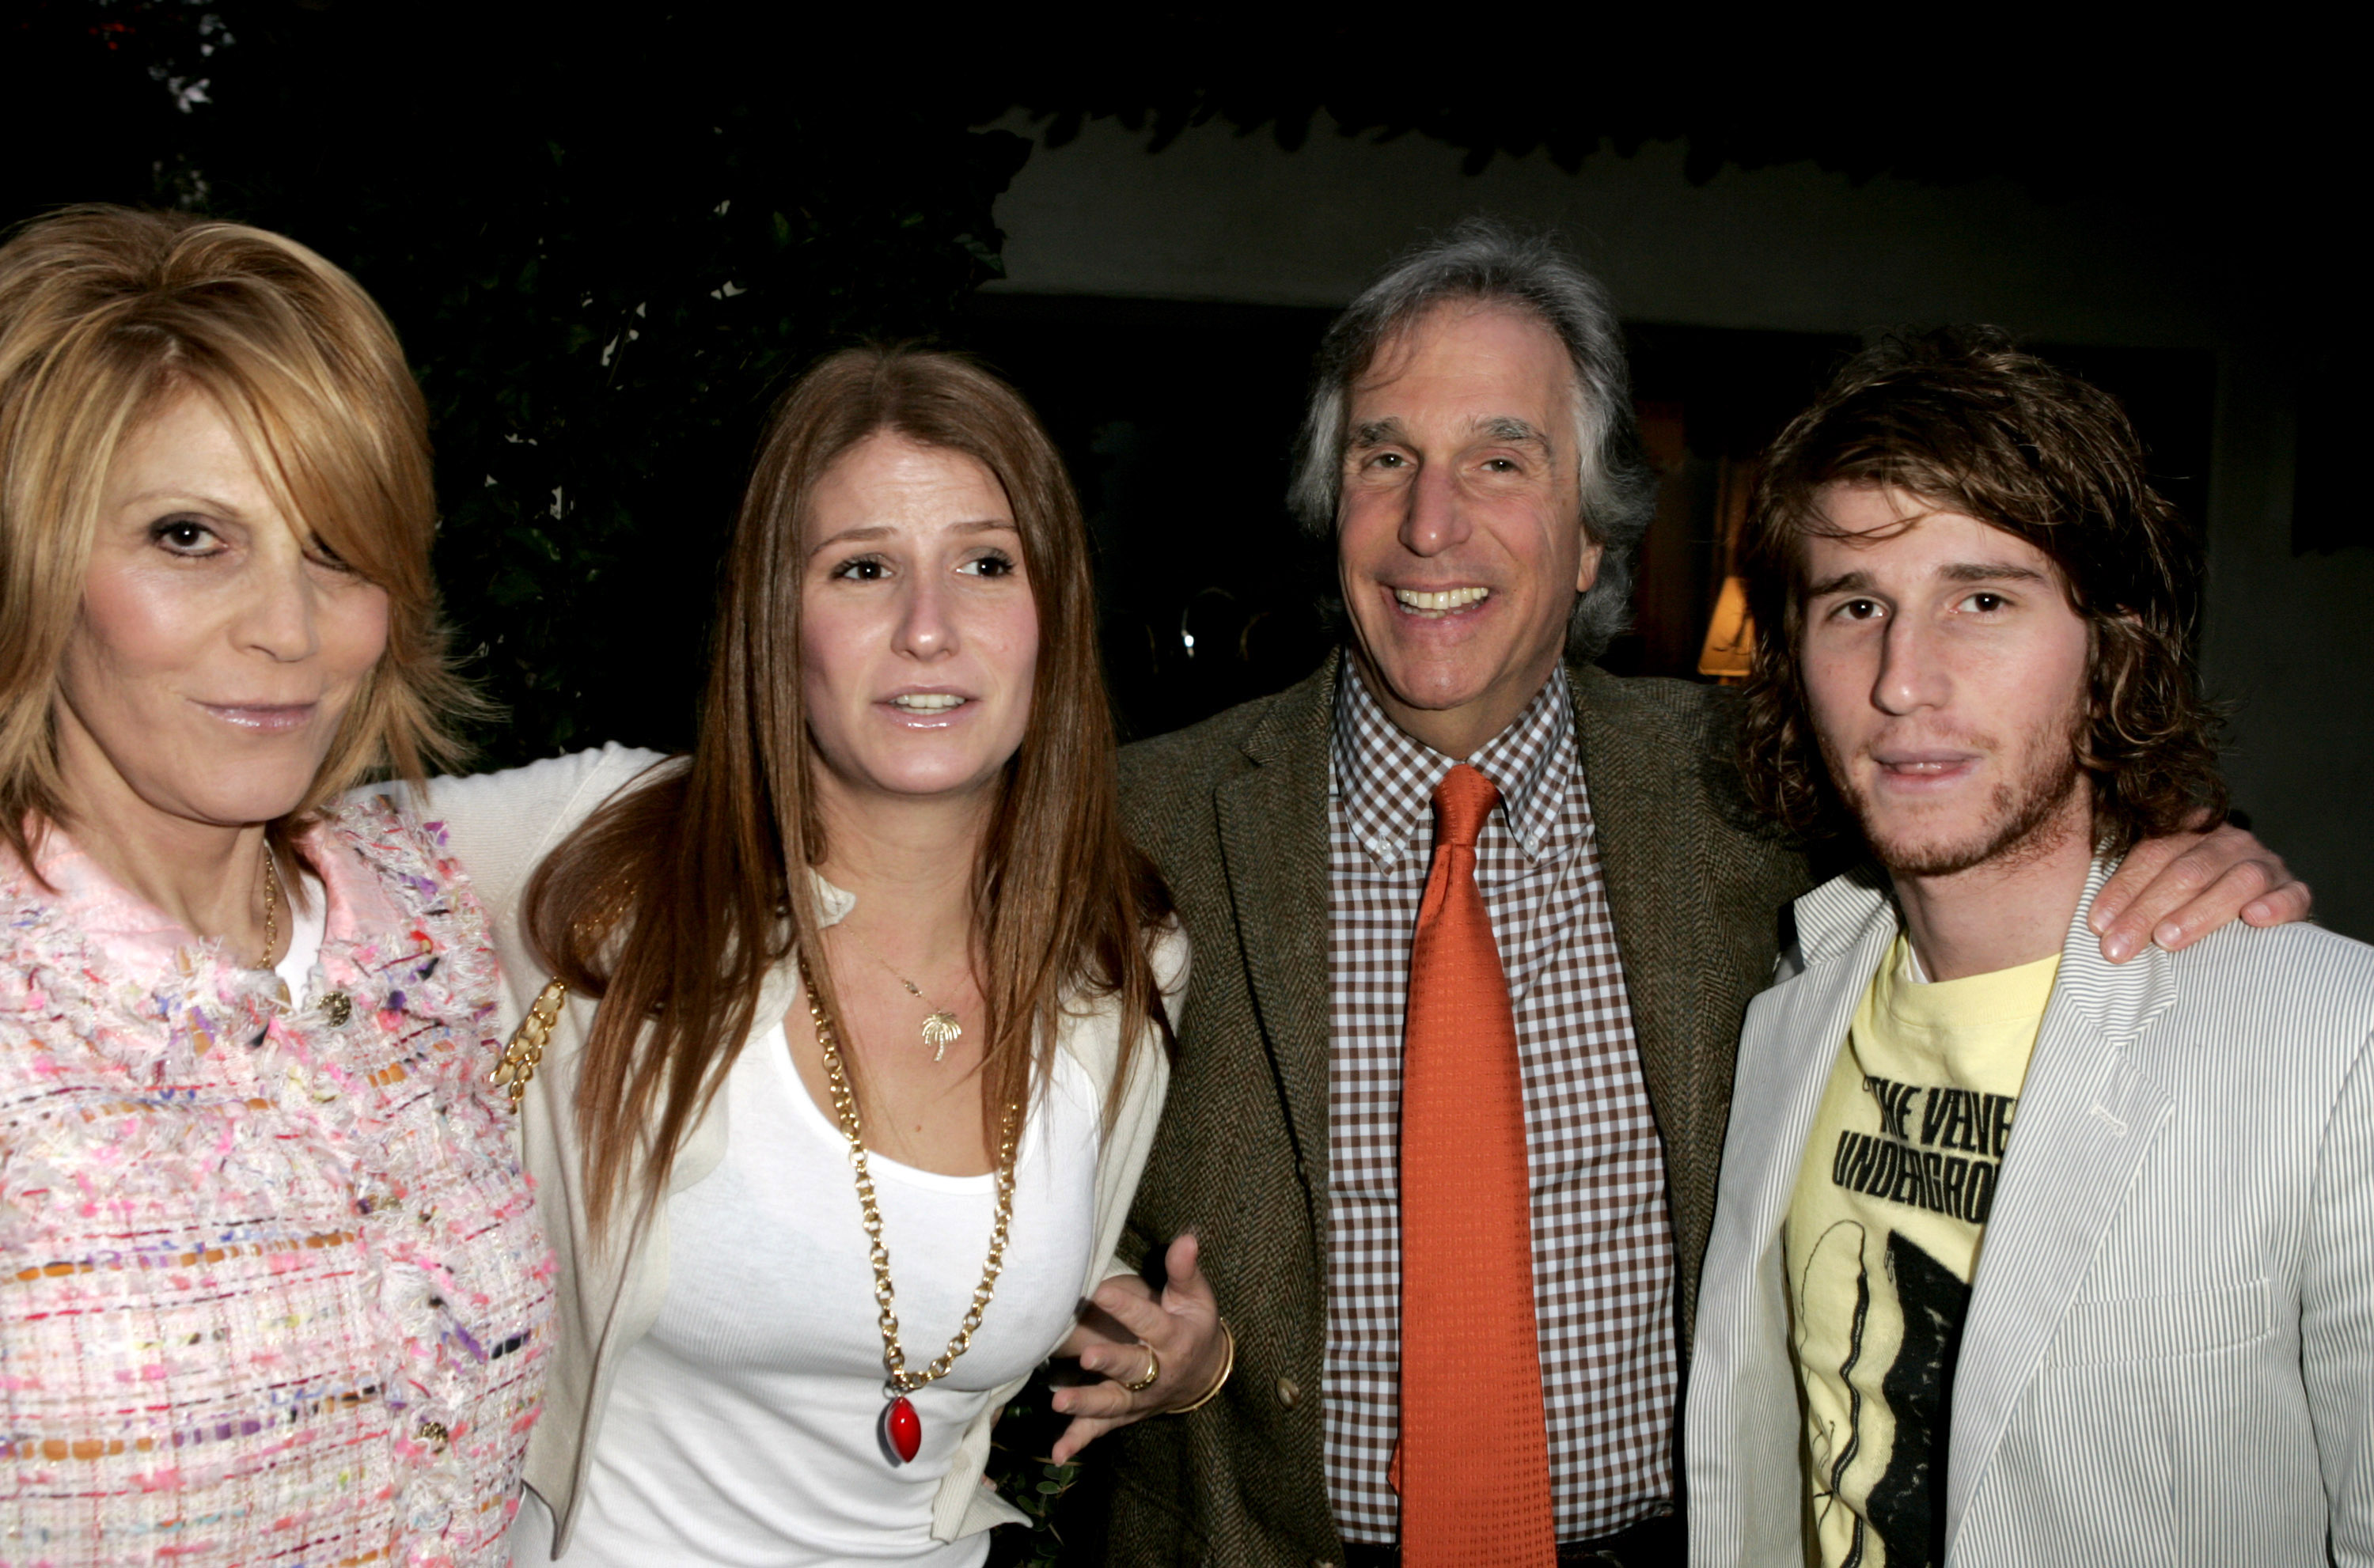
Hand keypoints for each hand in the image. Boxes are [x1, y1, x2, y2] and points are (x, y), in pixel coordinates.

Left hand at [1047, 1233, 1225, 1463]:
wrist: (1204, 1373)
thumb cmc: (1193, 1324)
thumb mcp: (1195, 1296)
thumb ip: (1184, 1269)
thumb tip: (1187, 1237)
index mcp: (1175, 1338)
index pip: (1150, 1321)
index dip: (1127, 1307)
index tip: (1100, 1290)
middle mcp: (1158, 1371)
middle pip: (1133, 1367)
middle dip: (1110, 1362)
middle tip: (1086, 1354)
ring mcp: (1140, 1397)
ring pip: (1113, 1402)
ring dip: (1086, 1404)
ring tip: (1059, 1402)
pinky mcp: (1125, 1414)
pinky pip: (1102, 1429)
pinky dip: (1080, 1440)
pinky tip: (1059, 1453)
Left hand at [2092, 819, 2311, 961]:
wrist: (2257, 911)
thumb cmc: (2189, 904)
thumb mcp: (2159, 891)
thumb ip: (2133, 895)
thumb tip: (2095, 926)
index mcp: (2189, 832)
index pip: (2151, 854)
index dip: (2123, 889)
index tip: (2097, 925)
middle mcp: (2228, 842)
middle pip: (2186, 871)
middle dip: (2147, 911)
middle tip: (2119, 947)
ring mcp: (2265, 864)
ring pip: (2234, 881)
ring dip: (2199, 913)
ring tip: (2168, 940)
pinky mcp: (2296, 891)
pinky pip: (2291, 895)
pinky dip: (2274, 906)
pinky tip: (2254, 919)